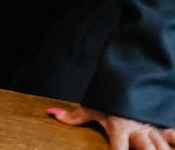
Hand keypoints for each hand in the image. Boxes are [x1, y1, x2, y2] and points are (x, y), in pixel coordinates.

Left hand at [48, 105, 174, 148]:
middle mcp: (137, 130)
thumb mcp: (92, 104)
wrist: (129, 73)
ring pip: (162, 147)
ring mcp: (151, 127)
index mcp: (119, 127)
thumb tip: (52, 114)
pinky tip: (173, 146)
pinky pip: (174, 135)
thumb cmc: (109, 94)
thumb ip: (76, 115)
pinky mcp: (161, 124)